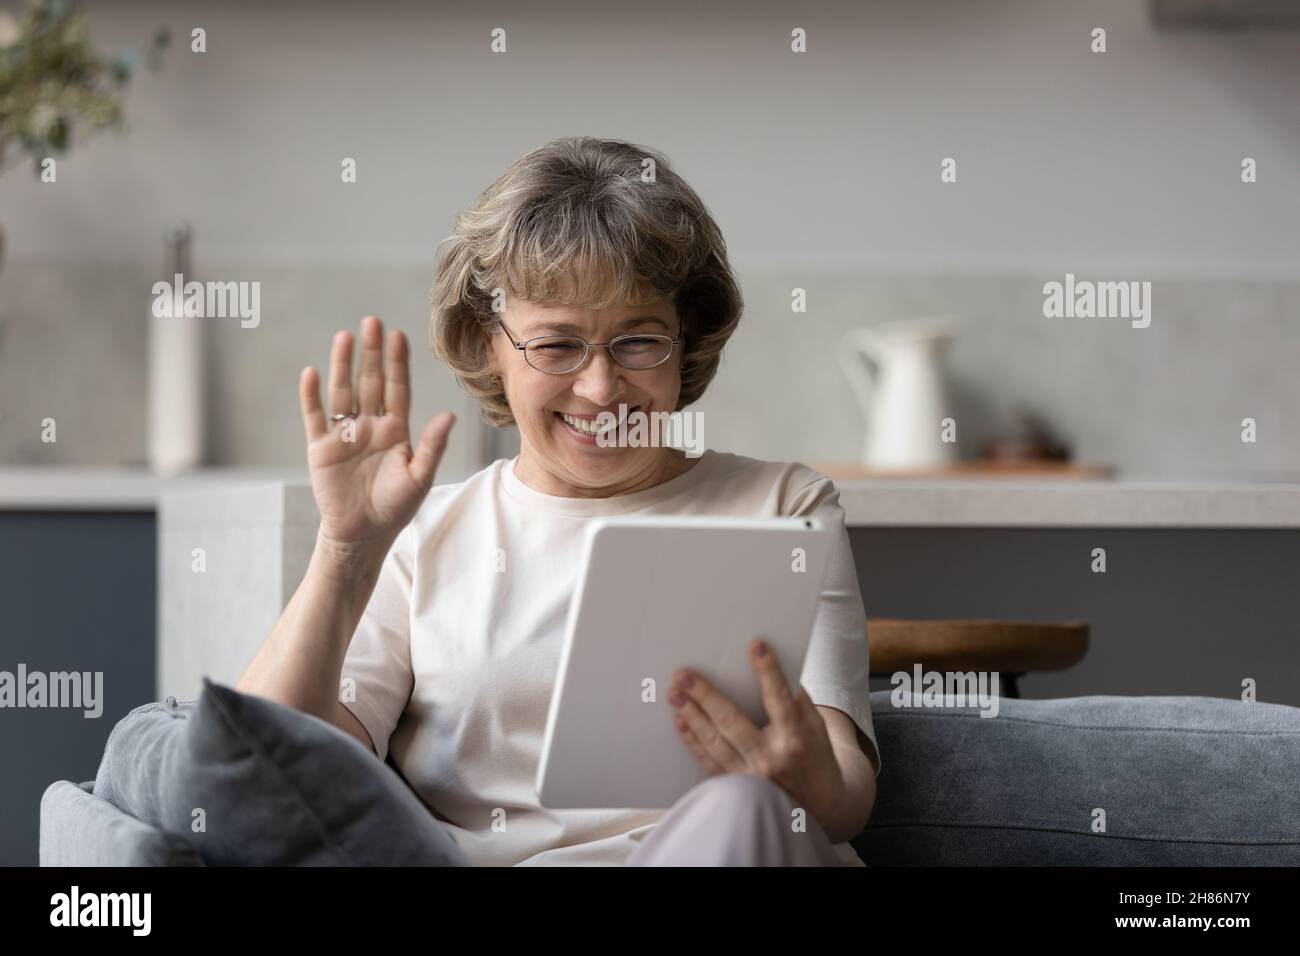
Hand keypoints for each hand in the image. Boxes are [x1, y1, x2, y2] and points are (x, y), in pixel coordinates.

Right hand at [299, 315, 454, 564]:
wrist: (363, 534)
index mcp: (396, 430)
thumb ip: (432, 446)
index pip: (398, 389)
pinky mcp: (321, 448)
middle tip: (372, 322)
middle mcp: (370, 426)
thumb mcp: (419, 477)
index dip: (397, 363)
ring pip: (343, 392)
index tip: (399, 335)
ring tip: (344, 337)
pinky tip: (311, 373)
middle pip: (371, 382)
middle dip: (372, 353)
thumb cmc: (395, 508)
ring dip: (343, 365)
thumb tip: (449, 415)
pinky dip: (312, 396)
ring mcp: (345, 434)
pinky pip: (315, 417)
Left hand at [668, 638, 845, 833]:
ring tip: (675, 694)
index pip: (778, 698)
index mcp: (795, 737)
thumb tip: (774, 666)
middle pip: (732, 722)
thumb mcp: (816, 725)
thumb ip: (796, 698)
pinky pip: (709, 762)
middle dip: (706, 695)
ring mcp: (751, 776)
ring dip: (691, 716)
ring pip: (714, 742)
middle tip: (685, 675)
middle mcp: (771, 758)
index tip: (756, 646)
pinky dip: (693, 741)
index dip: (768, 671)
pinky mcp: (738, 787)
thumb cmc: (816, 757)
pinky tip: (681, 722)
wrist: (820, 803)